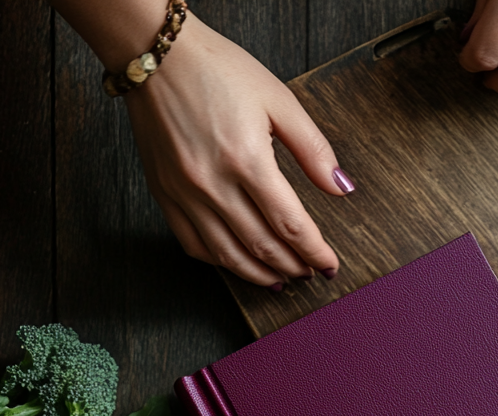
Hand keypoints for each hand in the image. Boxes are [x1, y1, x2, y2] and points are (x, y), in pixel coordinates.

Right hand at [124, 14, 351, 286]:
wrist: (155, 53)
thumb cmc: (217, 70)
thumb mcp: (278, 100)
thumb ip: (313, 149)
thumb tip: (342, 188)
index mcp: (247, 159)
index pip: (291, 225)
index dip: (314, 252)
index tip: (329, 266)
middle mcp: (212, 183)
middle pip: (262, 246)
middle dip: (292, 267)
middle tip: (309, 274)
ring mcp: (184, 193)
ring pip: (228, 255)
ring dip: (259, 275)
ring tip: (280, 280)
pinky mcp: (164, 194)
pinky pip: (193, 244)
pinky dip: (220, 262)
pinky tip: (239, 263)